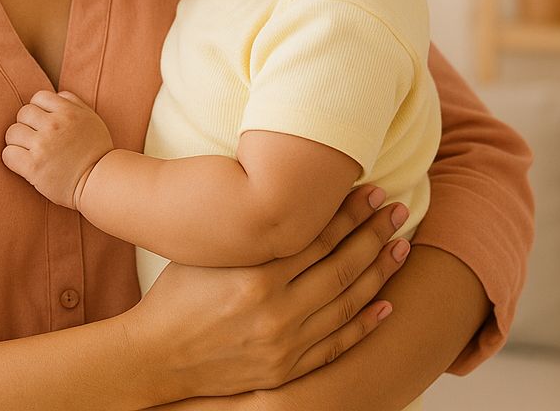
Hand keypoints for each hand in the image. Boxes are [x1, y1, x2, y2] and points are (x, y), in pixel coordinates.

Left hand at [1, 90, 113, 207]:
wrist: (99, 183)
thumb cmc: (96, 151)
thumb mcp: (91, 118)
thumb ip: (74, 102)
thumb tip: (56, 94)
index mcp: (68, 111)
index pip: (38, 97)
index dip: (39, 110)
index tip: (44, 124)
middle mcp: (54, 125)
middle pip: (23, 113)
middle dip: (27, 125)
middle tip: (35, 139)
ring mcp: (42, 145)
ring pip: (12, 132)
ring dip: (17, 142)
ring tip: (29, 151)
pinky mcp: (33, 166)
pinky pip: (8, 154)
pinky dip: (13, 158)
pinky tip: (24, 163)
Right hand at [122, 186, 411, 404]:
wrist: (158, 355)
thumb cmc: (177, 294)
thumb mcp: (208, 252)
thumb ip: (249, 232)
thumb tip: (285, 200)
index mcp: (256, 275)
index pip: (316, 235)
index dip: (348, 211)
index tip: (371, 190)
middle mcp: (277, 310)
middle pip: (340, 265)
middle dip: (373, 234)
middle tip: (397, 209)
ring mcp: (286, 343)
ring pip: (346, 302)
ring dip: (378, 272)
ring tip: (402, 246)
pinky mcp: (287, 368)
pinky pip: (336, 344)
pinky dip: (365, 323)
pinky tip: (387, 304)